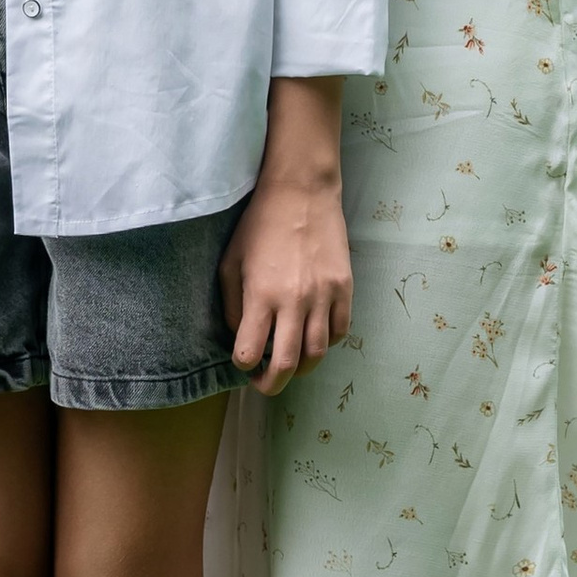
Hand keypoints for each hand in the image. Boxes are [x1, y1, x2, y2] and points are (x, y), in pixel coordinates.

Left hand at [220, 160, 352, 394]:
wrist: (301, 192)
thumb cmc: (259, 225)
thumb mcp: (231, 262)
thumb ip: (232, 305)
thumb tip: (241, 336)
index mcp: (261, 295)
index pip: (250, 352)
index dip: (243, 365)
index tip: (242, 362)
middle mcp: (295, 301)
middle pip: (288, 364)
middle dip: (273, 384)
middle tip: (265, 384)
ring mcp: (325, 296)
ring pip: (318, 354)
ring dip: (302, 369)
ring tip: (290, 365)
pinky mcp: (345, 288)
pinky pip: (340, 331)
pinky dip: (326, 344)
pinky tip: (312, 337)